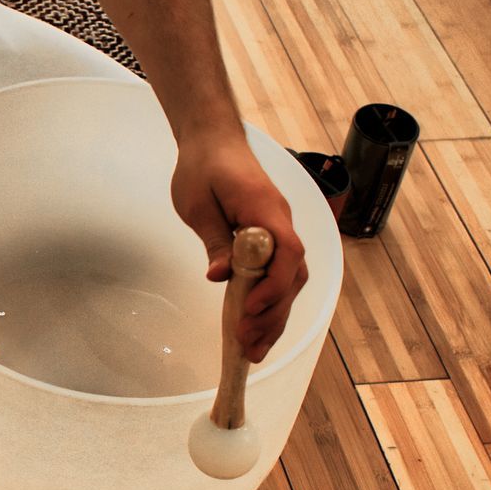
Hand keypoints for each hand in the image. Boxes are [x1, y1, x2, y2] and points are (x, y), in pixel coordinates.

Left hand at [171, 134, 307, 362]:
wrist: (213, 140)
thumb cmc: (203, 167)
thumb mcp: (198, 205)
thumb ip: (214, 240)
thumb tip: (221, 276)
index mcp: (266, 210)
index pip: (287, 254)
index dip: (273, 286)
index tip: (251, 309)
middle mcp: (280, 222)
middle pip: (292, 276)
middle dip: (272, 315)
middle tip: (248, 347)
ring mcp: (278, 231)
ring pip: (288, 280)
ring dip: (272, 315)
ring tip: (252, 349)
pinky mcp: (270, 238)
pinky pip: (277, 274)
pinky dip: (269, 301)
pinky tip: (256, 326)